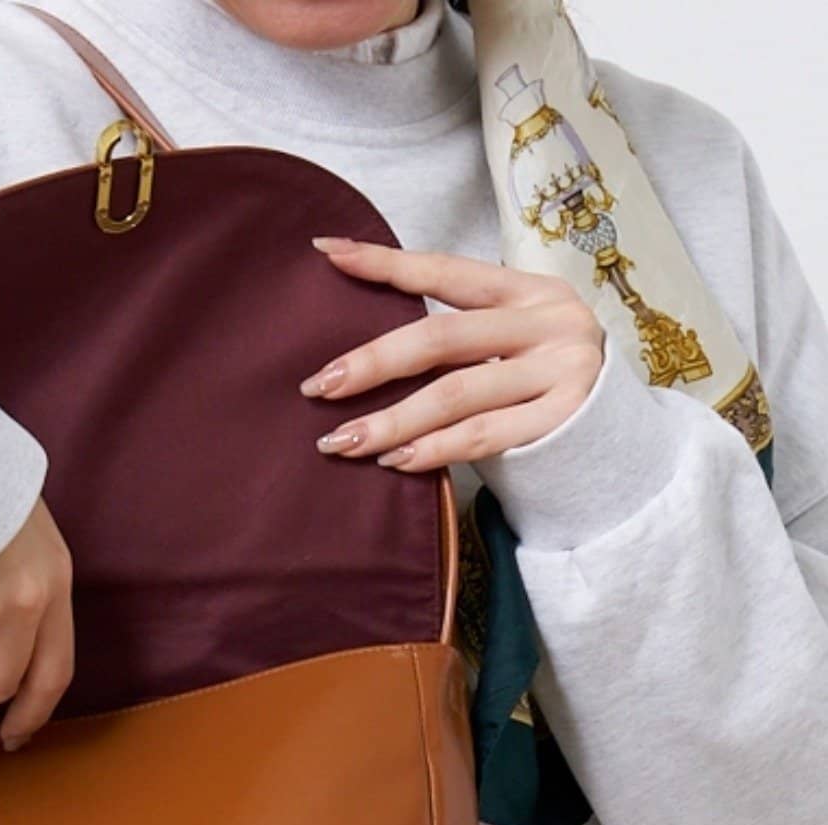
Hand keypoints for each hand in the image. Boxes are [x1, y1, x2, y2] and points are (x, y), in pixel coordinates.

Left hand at [300, 238, 604, 473]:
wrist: (615, 435)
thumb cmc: (542, 384)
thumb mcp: (512, 341)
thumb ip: (459, 336)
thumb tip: (362, 351)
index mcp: (527, 290)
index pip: (445, 270)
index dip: (385, 263)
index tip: (327, 252)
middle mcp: (547, 321)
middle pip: (441, 338)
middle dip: (372, 362)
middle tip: (319, 387)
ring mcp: (560, 370)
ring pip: (456, 394)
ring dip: (391, 420)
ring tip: (342, 442)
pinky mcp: (563, 420)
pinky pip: (484, 436)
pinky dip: (435, 449)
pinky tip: (395, 461)